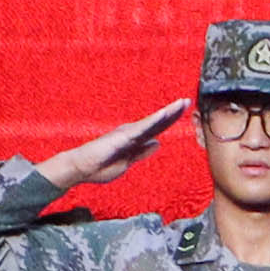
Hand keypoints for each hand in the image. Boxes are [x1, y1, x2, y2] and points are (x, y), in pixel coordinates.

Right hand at [42, 96, 198, 193]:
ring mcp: (128, 133)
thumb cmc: (100, 166)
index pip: (157, 129)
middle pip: (158, 122)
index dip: (171, 120)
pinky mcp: (122, 137)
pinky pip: (141, 128)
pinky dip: (153, 121)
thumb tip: (157, 143)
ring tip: (181, 103)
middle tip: (187, 101)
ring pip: (152, 122)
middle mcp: (132, 133)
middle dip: (174, 112)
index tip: (184, 111)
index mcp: (135, 139)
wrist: (82, 169)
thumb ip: (142, 152)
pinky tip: (164, 114)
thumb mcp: (128, 161)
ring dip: (168, 112)